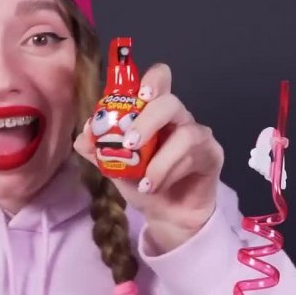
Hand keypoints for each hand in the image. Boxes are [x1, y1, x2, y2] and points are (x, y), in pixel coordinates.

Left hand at [74, 63, 223, 252]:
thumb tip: (83, 135)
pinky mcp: (212, 153)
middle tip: (130, 144)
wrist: (166, 215)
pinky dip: (171, 172)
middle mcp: (177, 117)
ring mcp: (197, 133)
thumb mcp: (113, 168)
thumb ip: (97, 150)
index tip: (140, 93)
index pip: (158, 80)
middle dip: (148, 120)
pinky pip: (194, 155)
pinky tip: (156, 186)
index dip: (151, 79)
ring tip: (144, 183)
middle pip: (170, 101)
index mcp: (153, 111)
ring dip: (160, 160)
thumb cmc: (142, 182)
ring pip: (185, 133)